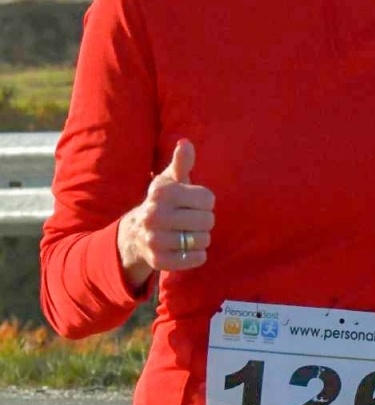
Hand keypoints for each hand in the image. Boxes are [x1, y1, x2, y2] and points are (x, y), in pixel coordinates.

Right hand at [116, 139, 214, 288]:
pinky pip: (196, 259)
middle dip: (205, 220)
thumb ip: (182, 163)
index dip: (206, 202)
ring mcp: (154, 240)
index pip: (208, 199)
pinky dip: (198, 255)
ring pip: (203, 240)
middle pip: (207, 220)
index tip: (193, 203)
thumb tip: (185, 143)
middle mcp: (153, 215)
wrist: (137, 233)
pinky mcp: (159, 261)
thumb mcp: (171, 180)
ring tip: (188, 233)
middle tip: (191, 220)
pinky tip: (188, 248)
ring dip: (202, 238)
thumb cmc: (165, 202)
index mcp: (161, 193)